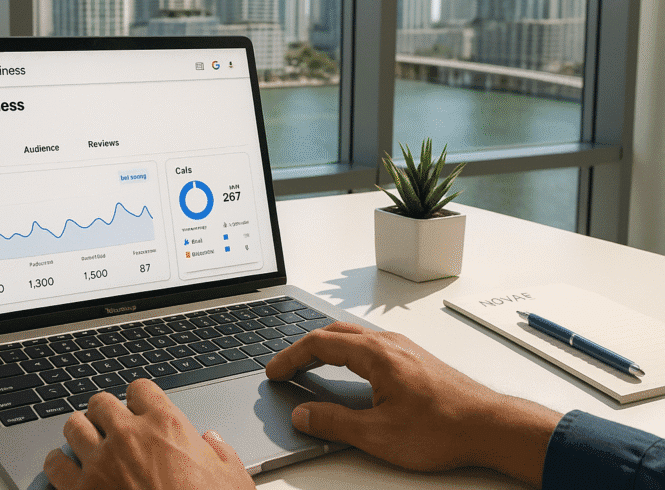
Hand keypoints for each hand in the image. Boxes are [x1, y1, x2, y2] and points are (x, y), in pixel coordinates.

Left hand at [43, 378, 254, 489]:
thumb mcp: (233, 479)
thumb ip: (220, 453)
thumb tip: (211, 441)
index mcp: (166, 424)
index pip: (140, 388)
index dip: (138, 399)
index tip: (138, 410)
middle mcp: (129, 435)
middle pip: (100, 402)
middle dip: (104, 413)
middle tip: (110, 426)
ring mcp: (101, 462)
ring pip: (73, 425)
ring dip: (80, 432)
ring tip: (86, 442)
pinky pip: (55, 463)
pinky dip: (58, 463)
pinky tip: (66, 469)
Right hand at [265, 322, 561, 486]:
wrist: (491, 426)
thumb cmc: (444, 427)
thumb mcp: (378, 434)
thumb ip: (334, 423)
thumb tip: (304, 415)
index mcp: (376, 354)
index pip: (319, 344)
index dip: (291, 357)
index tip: (275, 371)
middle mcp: (389, 344)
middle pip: (334, 333)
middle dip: (304, 348)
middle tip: (286, 367)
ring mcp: (404, 349)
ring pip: (354, 337)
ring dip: (327, 347)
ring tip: (311, 365)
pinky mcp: (415, 360)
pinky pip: (371, 345)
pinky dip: (347, 352)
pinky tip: (350, 371)